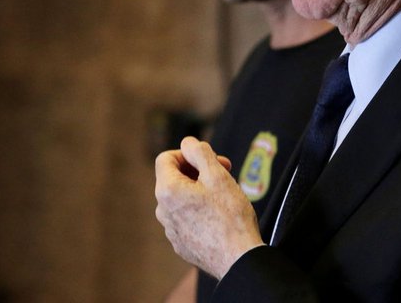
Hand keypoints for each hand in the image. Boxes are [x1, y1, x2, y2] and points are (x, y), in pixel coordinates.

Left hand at [155, 136, 264, 278]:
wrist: (237, 258)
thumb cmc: (230, 216)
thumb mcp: (218, 175)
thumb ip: (200, 153)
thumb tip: (187, 142)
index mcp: (168, 191)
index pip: (166, 158)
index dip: (189, 153)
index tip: (211, 159)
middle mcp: (162, 210)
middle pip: (174, 178)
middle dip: (198, 171)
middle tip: (225, 173)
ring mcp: (170, 229)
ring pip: (181, 199)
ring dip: (199, 191)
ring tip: (224, 196)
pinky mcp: (180, 243)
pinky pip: (186, 218)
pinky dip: (199, 211)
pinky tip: (220, 216)